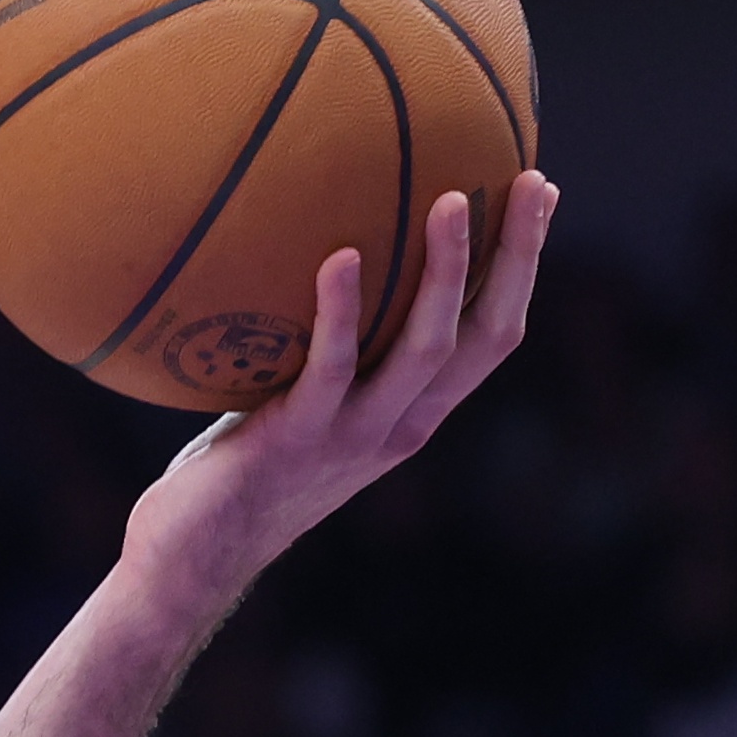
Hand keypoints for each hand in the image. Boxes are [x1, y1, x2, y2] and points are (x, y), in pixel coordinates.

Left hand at [124, 171, 557, 608]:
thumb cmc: (241, 465)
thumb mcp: (306, 398)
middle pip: (485, 336)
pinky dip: (341, 312)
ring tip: (453, 199)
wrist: (196, 555)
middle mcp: (401, 424)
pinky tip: (342, 258)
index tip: (539, 192)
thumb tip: (323, 254)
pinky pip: (331, 368)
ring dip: (446, 273)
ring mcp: (354, 435)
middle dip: (518, 257)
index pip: (492, 334)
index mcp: (414, 412)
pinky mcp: (298, 438)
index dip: (523, 265)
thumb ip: (332, 344)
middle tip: (531, 181)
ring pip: (426, 350)